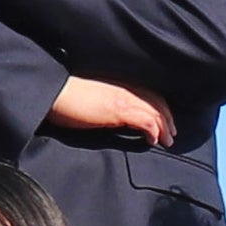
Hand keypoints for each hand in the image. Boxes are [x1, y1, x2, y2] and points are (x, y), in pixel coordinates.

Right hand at [48, 75, 174, 143]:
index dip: (160, 107)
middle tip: (172, 134)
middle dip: (168, 119)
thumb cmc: (66, 97)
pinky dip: (153, 131)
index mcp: (119, 83)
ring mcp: (123, 98)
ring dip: (164, 128)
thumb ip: (108, 105)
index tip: (164, 121)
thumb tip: (115, 117)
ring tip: (167, 142)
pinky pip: (145, 121)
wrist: (53, 93)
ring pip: (155, 111)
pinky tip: (153, 141)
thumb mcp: (93, 99)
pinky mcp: (118, 110)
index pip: (148, 93)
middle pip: (157, 101)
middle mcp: (125, 88)